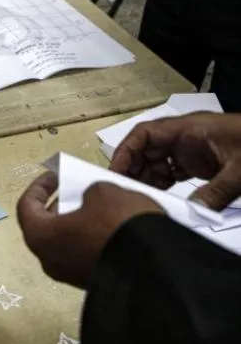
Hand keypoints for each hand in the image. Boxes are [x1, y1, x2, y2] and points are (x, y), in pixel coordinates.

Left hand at [16, 172, 162, 287]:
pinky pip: (83, 255)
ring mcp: (69, 275)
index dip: (39, 187)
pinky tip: (110, 226)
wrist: (154, 268)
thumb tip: (90, 201)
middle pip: (45, 227)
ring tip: (97, 206)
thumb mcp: (104, 192)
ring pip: (65, 242)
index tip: (54, 175)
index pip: (26, 207)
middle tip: (74, 191)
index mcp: (40, 236)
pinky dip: (89, 238)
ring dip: (76, 222)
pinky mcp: (91, 282)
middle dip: (58, 205)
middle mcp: (49, 260)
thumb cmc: (117, 225)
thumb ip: (88, 192)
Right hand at [110, 112, 240, 209]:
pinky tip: (161, 201)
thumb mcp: (240, 172)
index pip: (145, 134)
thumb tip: (189, 215)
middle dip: (134, 171)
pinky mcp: (201, 164)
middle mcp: (186, 137)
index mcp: (190, 128)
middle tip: (125, 194)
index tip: (115, 173)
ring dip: (148, 182)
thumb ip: (214, 193)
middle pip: (146, 151)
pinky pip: (172, 173)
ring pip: (157, 164)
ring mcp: (193, 150)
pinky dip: (164, 187)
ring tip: (142, 201)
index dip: (125, 152)